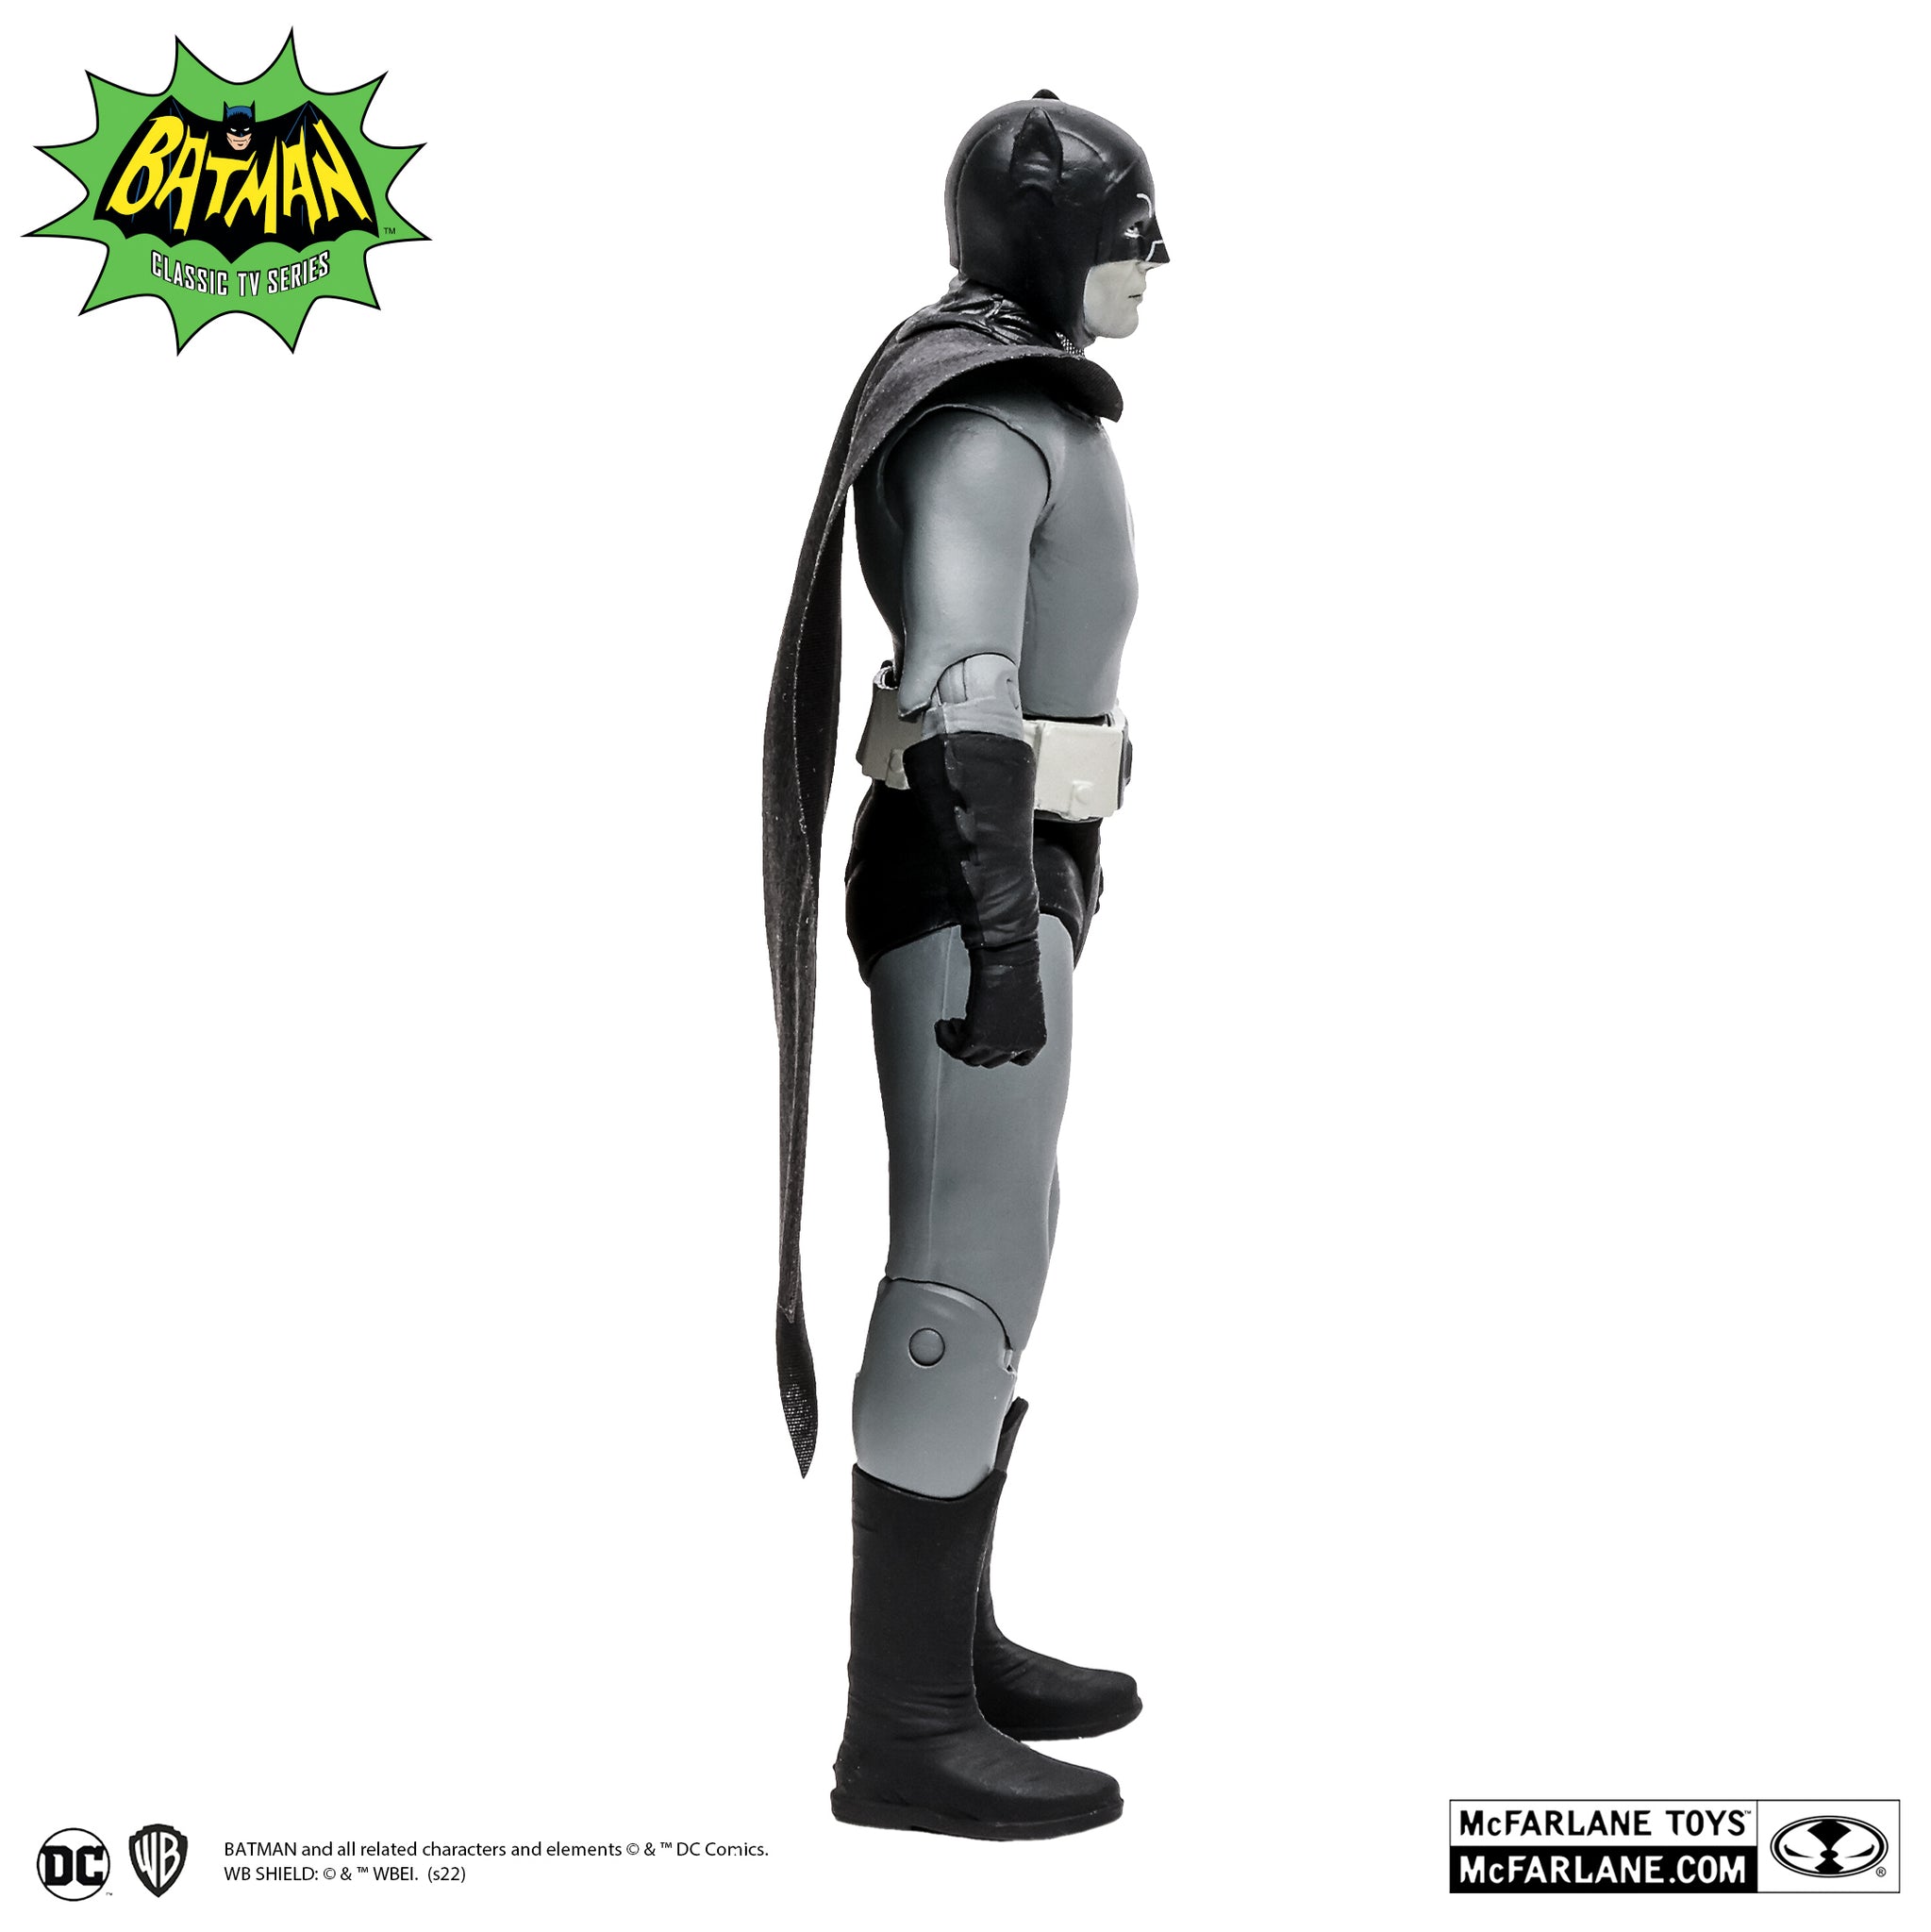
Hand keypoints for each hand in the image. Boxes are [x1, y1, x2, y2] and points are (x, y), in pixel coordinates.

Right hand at [935, 937, 1047, 1067]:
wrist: (1007, 957)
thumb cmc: (1017, 971)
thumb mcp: (1023, 1005)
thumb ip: (1011, 1025)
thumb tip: (988, 1030)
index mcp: (1037, 1039)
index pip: (1017, 1059)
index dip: (998, 1049)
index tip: (986, 1039)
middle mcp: (1019, 1046)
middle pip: (989, 1061)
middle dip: (974, 1046)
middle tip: (962, 1027)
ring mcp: (998, 1044)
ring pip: (970, 1057)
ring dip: (957, 1042)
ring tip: (951, 1025)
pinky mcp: (978, 1036)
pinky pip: (955, 1048)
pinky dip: (944, 1038)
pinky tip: (942, 1025)